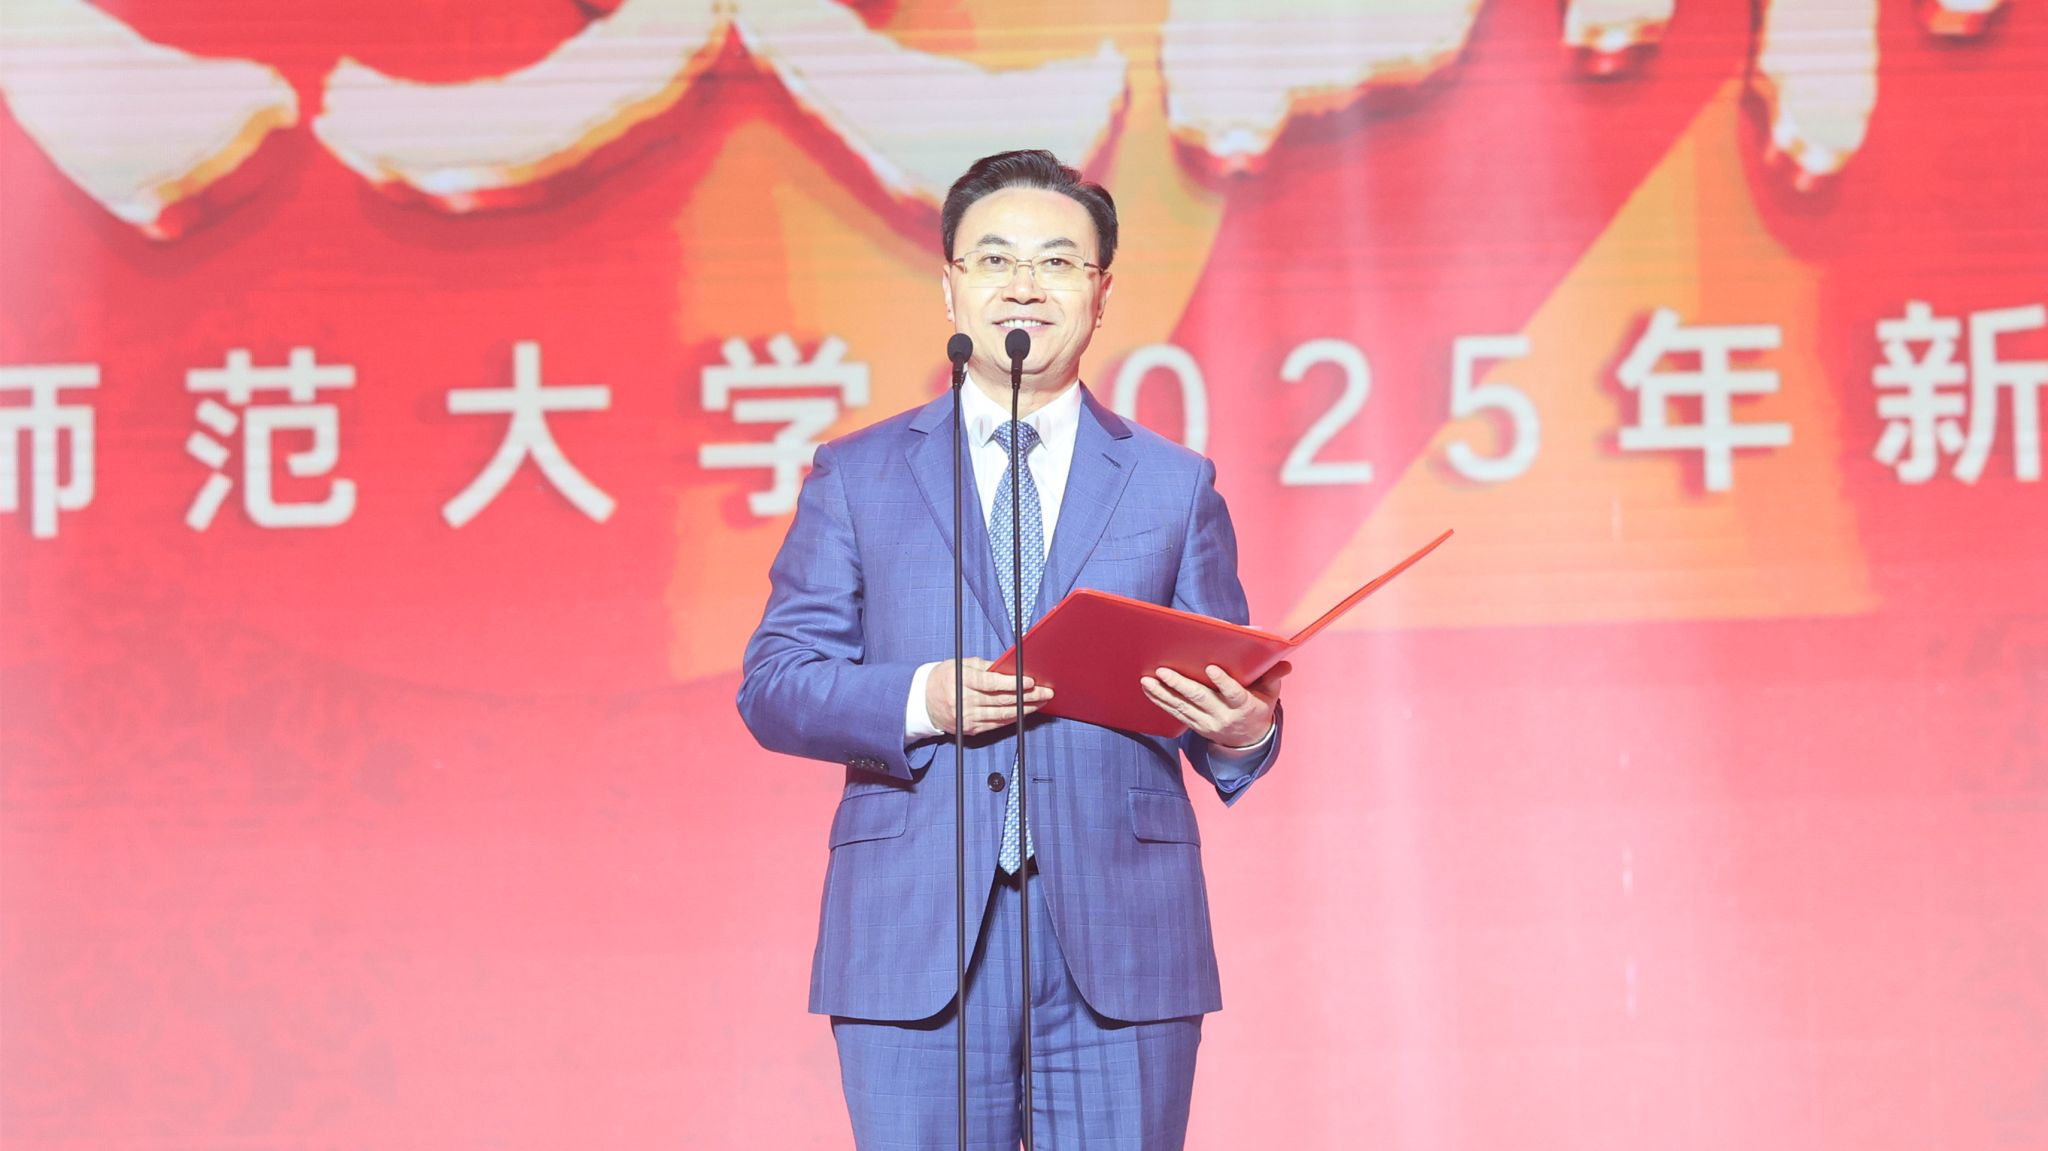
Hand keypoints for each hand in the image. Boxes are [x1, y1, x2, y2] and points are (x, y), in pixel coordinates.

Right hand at [926, 657, 1052, 736]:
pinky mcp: (970, 729)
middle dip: (1027, 696)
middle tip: (1046, 692)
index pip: (991, 683)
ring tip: (1041, 702)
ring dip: (1025, 709)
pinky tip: (1025, 712)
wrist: (923, 701)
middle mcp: (964, 701)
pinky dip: (1013, 718)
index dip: (1013, 683)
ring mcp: (968, 718)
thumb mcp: (961, 664)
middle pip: (1002, 700)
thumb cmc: (944, 677)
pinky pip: (997, 724)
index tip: (1031, 681)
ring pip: (1002, 715)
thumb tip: (1010, 668)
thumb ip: (985, 667)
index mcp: (961, 680)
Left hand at [1140, 662, 1288, 747]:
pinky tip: (1148, 689)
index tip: (1211, 668)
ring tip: (1146, 679)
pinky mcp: (1195, 726)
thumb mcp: (1270, 694)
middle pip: (1200, 699)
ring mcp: (1207, 723)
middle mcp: (1223, 717)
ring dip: (1162, 693)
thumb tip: (1286, 663)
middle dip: (1180, 684)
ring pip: (1182, 707)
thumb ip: (1273, 677)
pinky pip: (1175, 713)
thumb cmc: (1258, 707)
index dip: (1223, 682)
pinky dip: (1160, 701)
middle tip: (1163, 671)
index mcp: (1244, 706)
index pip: (1234, 694)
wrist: (1248, 741)